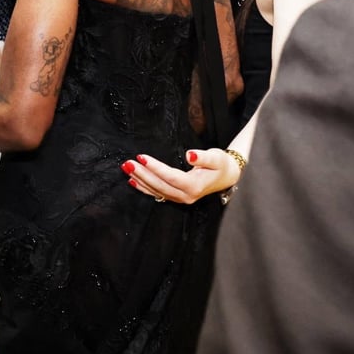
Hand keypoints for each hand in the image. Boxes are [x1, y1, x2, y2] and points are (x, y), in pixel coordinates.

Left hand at [121, 149, 241, 203]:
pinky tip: (132, 182)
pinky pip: (157, 194)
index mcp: (194, 186)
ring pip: (156, 190)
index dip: (155, 167)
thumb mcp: (216, 157)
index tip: (141, 156)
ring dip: (140, 180)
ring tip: (126, 168)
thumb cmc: (221, 165)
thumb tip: (190, 154)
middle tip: (127, 163)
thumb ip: (202, 157)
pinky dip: (144, 188)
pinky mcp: (176, 197)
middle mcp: (186, 196)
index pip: (170, 176)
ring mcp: (181, 198)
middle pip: (159, 185)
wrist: (227, 177)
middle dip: (142, 174)